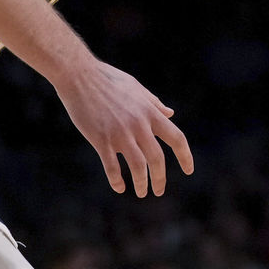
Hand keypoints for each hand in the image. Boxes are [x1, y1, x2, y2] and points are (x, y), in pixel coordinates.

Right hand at [54, 60, 193, 195]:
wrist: (79, 75)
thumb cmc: (107, 79)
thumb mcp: (136, 88)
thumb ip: (154, 103)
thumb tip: (170, 113)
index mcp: (149, 112)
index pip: (176, 138)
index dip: (185, 156)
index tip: (189, 170)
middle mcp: (138, 124)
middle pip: (157, 159)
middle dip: (160, 178)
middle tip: (158, 191)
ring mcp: (120, 133)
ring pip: (138, 166)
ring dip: (142, 183)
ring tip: (141, 193)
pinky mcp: (100, 139)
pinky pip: (112, 167)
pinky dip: (117, 180)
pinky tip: (119, 188)